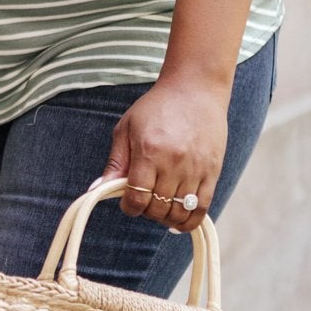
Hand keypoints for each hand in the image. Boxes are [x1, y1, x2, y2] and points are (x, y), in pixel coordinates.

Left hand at [97, 74, 229, 232]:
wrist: (195, 89)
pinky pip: (201, 209)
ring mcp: (195, 169)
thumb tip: (97, 190)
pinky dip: (188, 221)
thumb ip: (115, 162)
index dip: (128, 207)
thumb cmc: (157, 107)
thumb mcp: (127, 128)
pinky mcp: (213, 172)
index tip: (128, 200)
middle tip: (145, 200)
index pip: (136, 198)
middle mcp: (173, 163)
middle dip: (146, 212)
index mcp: (149, 152)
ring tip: (161, 207)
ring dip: (165, 218)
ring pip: (178, 213)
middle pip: (157, 209)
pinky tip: (179, 218)